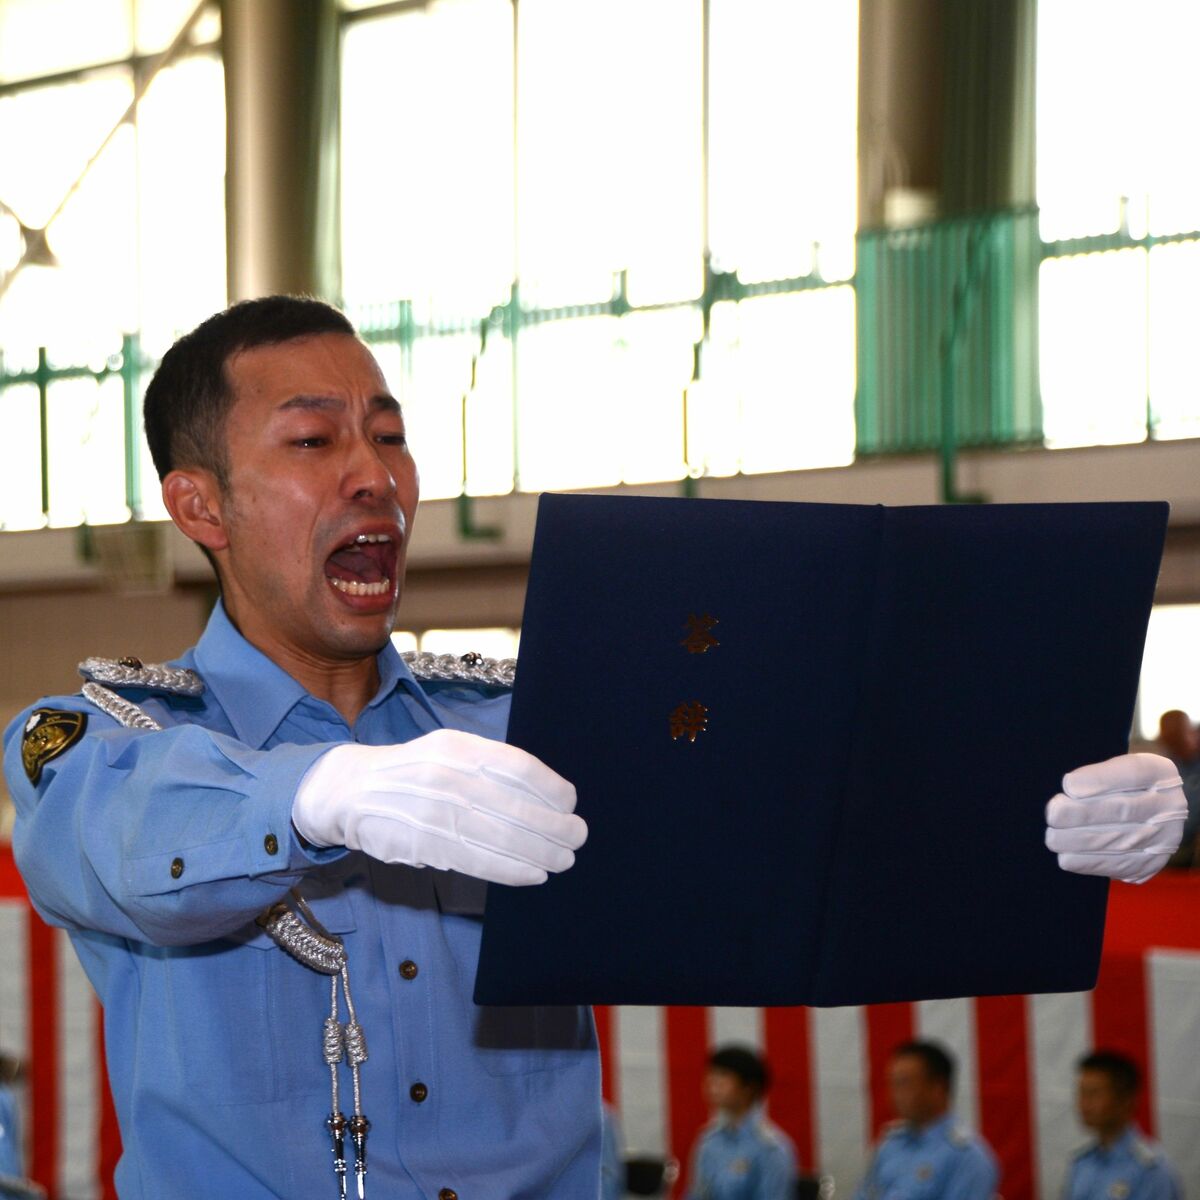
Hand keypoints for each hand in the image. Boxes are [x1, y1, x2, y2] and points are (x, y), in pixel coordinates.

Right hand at [292, 729, 585, 884]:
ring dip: (540, 853)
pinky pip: (477, 860)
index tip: (571, 804)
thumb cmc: (414, 771)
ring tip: (563, 860)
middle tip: (578, 838)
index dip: (551, 789)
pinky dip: (510, 869)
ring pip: (501, 837)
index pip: (519, 767)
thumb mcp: (449, 750)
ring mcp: (435, 811)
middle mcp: (449, 775)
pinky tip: (533, 873)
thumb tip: (547, 798)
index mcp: (460, 746)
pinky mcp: (423, 844)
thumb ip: (491, 767)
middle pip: (516, 807)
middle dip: (554, 827)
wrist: (350, 789)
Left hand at [1045, 753, 1186, 882]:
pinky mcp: (1152, 862)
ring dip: (1081, 842)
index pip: (1132, 773)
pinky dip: (1090, 862)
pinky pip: (1120, 865)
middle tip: (1053, 814)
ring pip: (1120, 840)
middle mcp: (1169, 805)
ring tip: (1053, 838)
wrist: (1149, 814)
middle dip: (1083, 814)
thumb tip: (1067, 789)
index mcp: (1158, 772)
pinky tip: (1067, 858)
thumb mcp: (1114, 768)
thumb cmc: (1119, 785)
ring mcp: (1164, 836)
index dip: (1099, 780)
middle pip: (1123, 809)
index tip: (1068, 785)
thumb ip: (1096, 774)